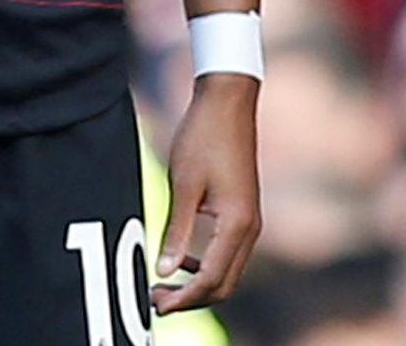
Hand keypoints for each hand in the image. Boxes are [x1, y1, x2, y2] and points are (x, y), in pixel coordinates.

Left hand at [153, 75, 261, 313]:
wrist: (228, 101)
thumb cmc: (204, 137)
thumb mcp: (184, 185)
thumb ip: (176, 231)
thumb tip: (164, 271)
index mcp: (236, 223)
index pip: (211, 279)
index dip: (183, 299)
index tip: (154, 303)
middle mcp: (250, 228)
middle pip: (224, 284)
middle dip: (191, 299)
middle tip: (156, 299)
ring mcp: (250, 220)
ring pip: (229, 272)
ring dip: (199, 285)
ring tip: (164, 283)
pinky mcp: (245, 212)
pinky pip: (229, 254)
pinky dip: (207, 267)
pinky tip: (183, 260)